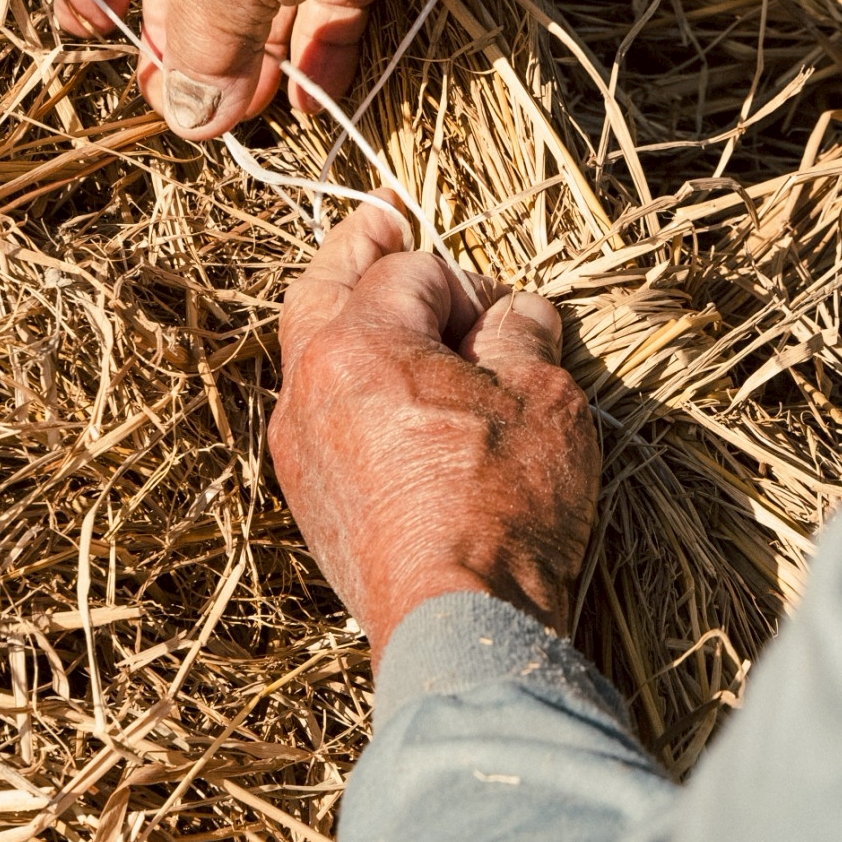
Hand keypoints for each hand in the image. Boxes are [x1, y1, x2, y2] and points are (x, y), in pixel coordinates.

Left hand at [271, 203, 599, 653]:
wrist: (459, 624)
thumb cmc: (503, 506)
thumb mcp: (542, 400)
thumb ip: (523, 337)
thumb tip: (516, 311)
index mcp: (358, 347)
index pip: (406, 271)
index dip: (463, 279)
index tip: (504, 309)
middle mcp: (309, 388)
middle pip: (319, 290)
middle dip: (355, 249)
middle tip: (381, 217)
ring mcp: (299, 448)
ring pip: (311, 353)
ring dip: (347, 319)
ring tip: (383, 304)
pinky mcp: (309, 498)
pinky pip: (318, 412)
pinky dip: (348, 382)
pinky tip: (387, 393)